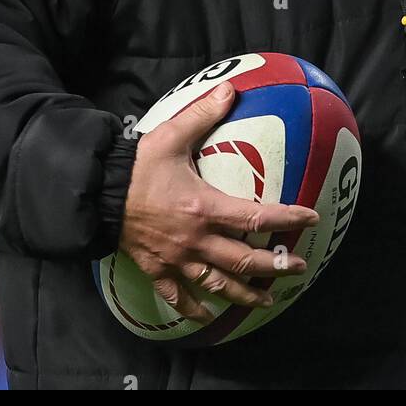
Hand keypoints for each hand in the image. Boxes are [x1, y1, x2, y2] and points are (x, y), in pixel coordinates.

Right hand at [119, 81, 319, 321]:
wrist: (95, 193)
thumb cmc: (137, 166)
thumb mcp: (172, 135)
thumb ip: (203, 114)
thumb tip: (230, 88)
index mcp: (204, 208)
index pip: (255, 216)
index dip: (286, 218)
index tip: (310, 218)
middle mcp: (195, 240)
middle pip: (242, 260)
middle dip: (273, 266)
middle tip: (297, 269)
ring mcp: (175, 259)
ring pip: (216, 284)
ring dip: (243, 294)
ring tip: (265, 300)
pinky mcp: (155, 269)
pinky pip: (176, 296)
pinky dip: (192, 308)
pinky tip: (206, 317)